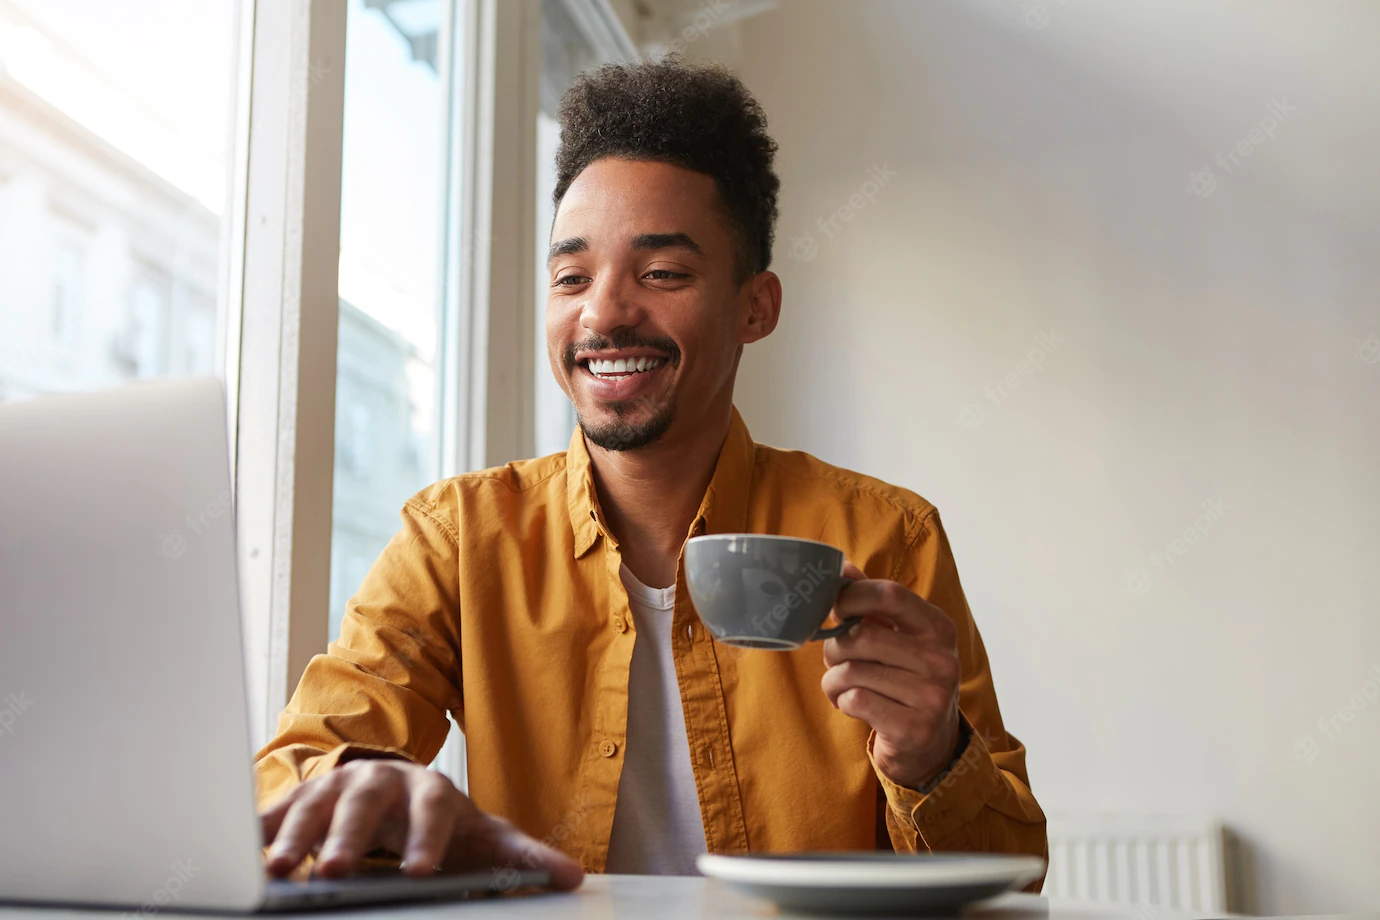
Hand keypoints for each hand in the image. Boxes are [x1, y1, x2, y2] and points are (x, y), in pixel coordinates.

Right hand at [259, 758, 582, 889]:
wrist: (398, 789)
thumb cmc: (439, 820)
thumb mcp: (483, 837)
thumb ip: (523, 858)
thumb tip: (573, 877)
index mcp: (426, 790)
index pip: (429, 810)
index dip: (424, 838)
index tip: (419, 871)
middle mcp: (378, 782)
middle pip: (361, 803)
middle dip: (346, 835)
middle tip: (333, 871)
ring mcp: (335, 787)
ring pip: (312, 805)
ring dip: (293, 835)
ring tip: (274, 869)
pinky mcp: (301, 800)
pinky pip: (273, 812)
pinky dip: (254, 829)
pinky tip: (234, 851)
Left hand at [821, 563, 961, 788]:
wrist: (931, 746)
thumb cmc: (904, 681)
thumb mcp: (898, 639)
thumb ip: (871, 603)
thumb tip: (842, 568)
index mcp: (938, 628)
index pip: (890, 594)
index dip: (852, 597)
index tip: (835, 610)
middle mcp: (942, 659)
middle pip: (863, 636)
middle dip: (835, 648)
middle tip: (834, 660)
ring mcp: (933, 696)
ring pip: (853, 671)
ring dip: (833, 680)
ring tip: (840, 688)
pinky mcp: (915, 728)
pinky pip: (856, 700)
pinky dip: (842, 701)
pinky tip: (851, 706)